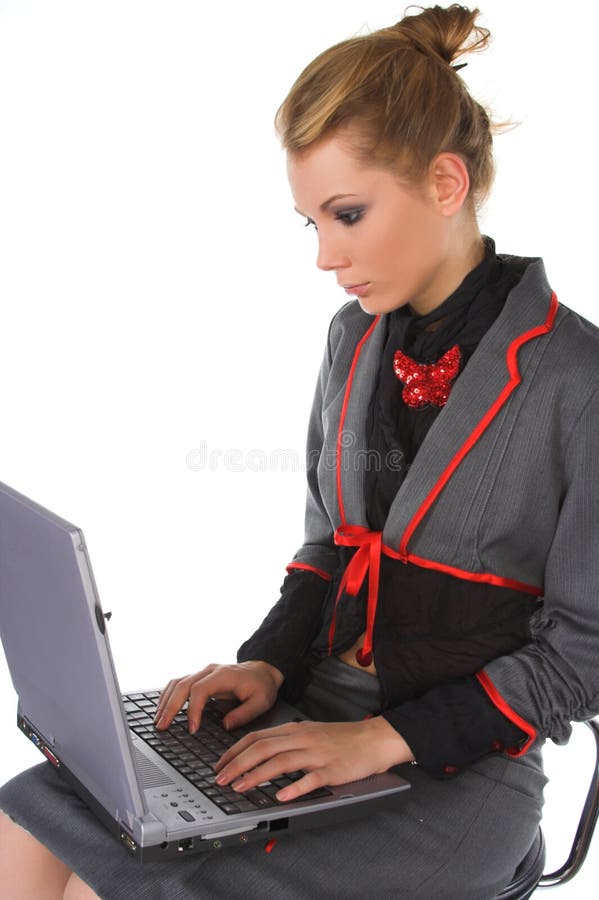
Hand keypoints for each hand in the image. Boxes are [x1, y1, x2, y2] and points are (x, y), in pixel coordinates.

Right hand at [154, 660, 283, 732]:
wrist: (262, 671)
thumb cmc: (262, 686)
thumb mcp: (261, 702)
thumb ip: (244, 714)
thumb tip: (224, 725)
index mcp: (224, 675)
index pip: (200, 689)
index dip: (193, 709)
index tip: (191, 729)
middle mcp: (210, 671)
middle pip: (183, 685)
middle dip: (170, 706)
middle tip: (162, 726)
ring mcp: (203, 673)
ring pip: (177, 683)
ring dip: (165, 701)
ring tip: (158, 720)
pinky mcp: (199, 678)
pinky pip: (178, 683)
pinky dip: (168, 696)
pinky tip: (162, 709)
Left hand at [213, 716, 413, 801]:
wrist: (374, 739)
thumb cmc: (341, 739)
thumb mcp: (309, 733)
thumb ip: (286, 742)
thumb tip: (258, 754)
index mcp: (294, 730)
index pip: (257, 737)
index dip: (234, 752)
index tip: (219, 766)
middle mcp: (302, 739)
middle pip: (263, 748)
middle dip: (237, 764)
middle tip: (220, 780)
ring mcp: (317, 754)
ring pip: (281, 761)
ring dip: (257, 775)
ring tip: (240, 787)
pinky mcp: (332, 770)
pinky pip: (311, 779)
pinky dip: (294, 788)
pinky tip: (281, 797)